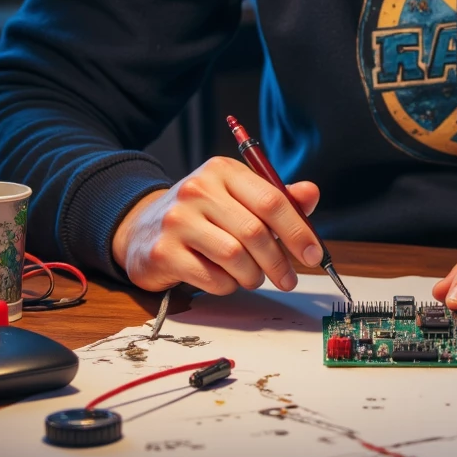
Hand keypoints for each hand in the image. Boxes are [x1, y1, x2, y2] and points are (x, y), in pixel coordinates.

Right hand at [111, 157, 320, 295]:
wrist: (142, 228)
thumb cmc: (203, 215)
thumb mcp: (237, 197)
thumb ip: (276, 198)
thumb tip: (311, 194)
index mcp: (223, 170)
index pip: (272, 200)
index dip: (298, 231)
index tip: (314, 254)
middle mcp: (198, 189)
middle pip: (255, 232)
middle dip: (279, 261)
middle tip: (289, 279)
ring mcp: (177, 220)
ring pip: (235, 257)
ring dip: (253, 275)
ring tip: (253, 277)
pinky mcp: (164, 252)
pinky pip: (212, 278)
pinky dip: (228, 286)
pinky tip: (225, 279)